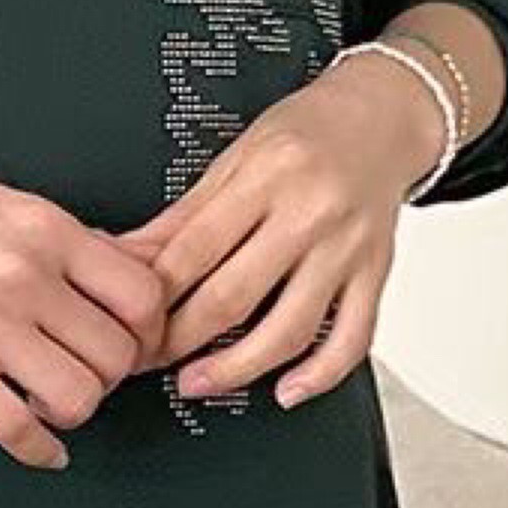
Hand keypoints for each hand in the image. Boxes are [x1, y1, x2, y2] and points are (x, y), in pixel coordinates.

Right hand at [0, 148, 168, 469]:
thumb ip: (62, 242)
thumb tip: (124, 272)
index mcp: (45, 229)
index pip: (142, 294)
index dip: (147, 331)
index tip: (129, 342)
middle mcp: (24, 274)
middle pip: (117, 354)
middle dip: (109, 376)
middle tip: (83, 373)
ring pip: (77, 396)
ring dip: (73, 412)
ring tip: (50, 401)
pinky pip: (13, 427)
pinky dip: (38, 450)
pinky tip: (40, 448)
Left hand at [114, 51, 446, 408]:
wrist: (382, 117)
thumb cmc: (305, 134)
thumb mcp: (235, 159)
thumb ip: (184, 216)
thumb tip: (127, 258)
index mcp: (266, 177)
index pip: (194, 252)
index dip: (152, 297)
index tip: (125, 321)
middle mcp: (310, 214)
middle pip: (233, 297)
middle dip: (179, 340)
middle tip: (145, 360)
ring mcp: (347, 250)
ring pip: (290, 329)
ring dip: (236, 368)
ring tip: (197, 382)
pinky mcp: (376, 274)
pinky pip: (353, 337)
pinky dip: (319, 374)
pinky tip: (285, 390)